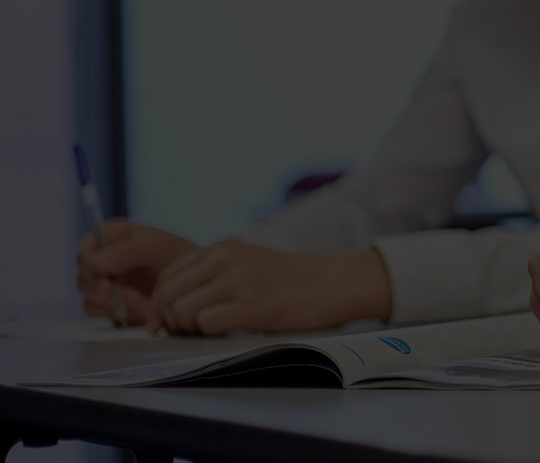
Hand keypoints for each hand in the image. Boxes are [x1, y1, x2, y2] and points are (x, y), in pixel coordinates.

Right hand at [76, 219, 199, 324]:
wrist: (195, 281)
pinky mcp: (110, 302)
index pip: (84, 255)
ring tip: (144, 305)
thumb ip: (127, 251)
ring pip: (90, 299)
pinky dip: (118, 315)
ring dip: (115, 306)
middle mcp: (103, 258)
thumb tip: (94, 262)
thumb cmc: (179, 256)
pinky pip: (101, 314)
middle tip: (134, 299)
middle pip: (84, 281)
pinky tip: (140, 311)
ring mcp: (105, 281)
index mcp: (110, 236)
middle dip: (108, 294)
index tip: (111, 283)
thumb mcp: (157, 246)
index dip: (93, 272)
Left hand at [145, 242, 392, 335]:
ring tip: (206, 333)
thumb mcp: (250, 264)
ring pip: (181, 309)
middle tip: (182, 333)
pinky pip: (205, 324)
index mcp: (223, 248)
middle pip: (167, 293)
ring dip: (186, 329)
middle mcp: (225, 259)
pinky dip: (207, 335)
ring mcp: (238, 280)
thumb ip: (215, 276)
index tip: (165, 322)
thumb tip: (174, 308)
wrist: (336, 282)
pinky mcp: (251, 305)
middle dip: (167, 319)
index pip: (168, 273)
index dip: (159, 302)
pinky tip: (225, 333)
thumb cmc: (295, 280)